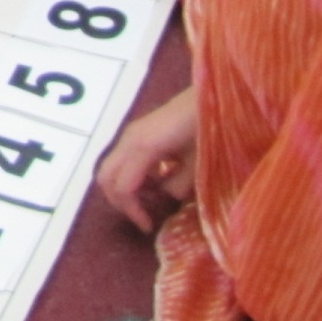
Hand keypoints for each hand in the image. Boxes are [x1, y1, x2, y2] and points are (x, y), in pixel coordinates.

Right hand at [93, 87, 199, 233]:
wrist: (215, 93)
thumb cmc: (209, 126)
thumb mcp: (199, 163)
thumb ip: (178, 185)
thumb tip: (166, 194)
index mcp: (143, 147)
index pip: (123, 188)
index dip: (132, 212)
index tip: (149, 227)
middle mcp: (129, 139)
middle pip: (106, 177)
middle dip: (119, 202)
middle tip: (141, 217)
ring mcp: (132, 133)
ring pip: (110, 167)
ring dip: (122, 188)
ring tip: (147, 202)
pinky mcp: (139, 131)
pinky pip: (122, 158)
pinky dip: (129, 175)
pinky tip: (155, 180)